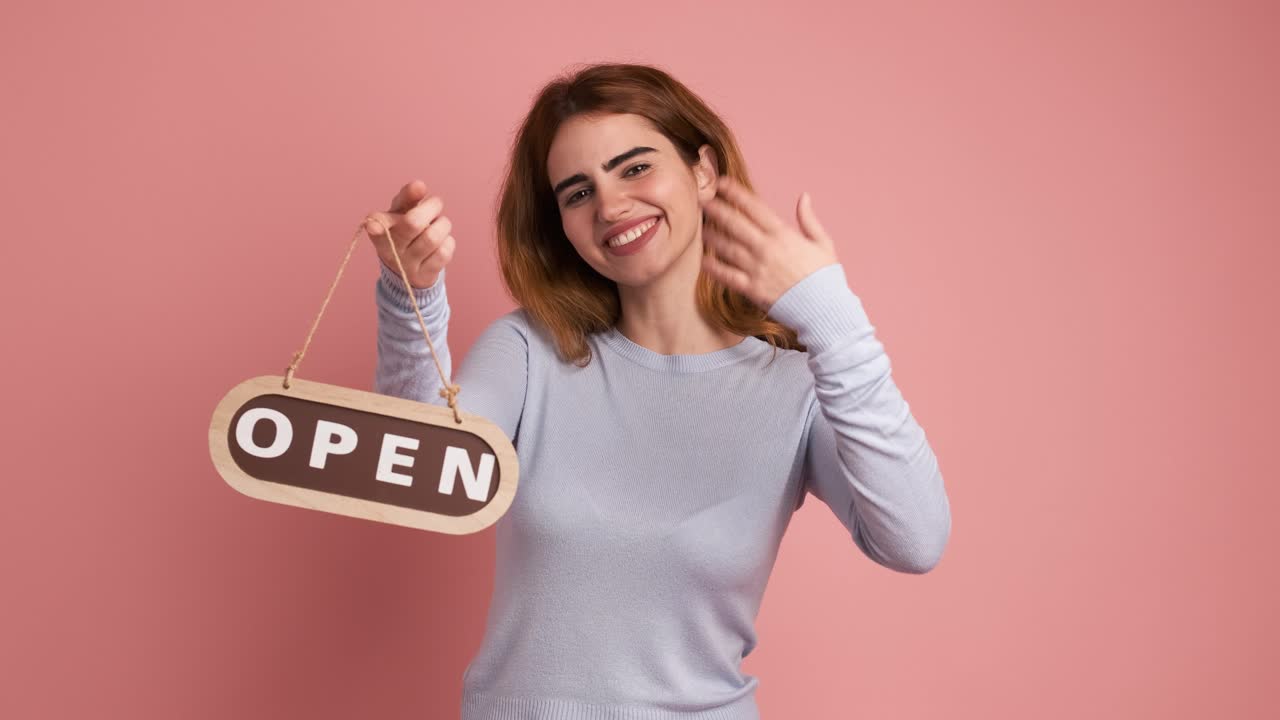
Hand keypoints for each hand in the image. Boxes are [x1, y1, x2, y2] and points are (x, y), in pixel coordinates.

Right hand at [364, 179, 455, 289]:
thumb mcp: (400, 212)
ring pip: (432, 237)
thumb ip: (408, 197)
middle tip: (436, 204)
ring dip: (443, 224)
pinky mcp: (424, 275)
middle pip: (413, 223)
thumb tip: (419, 185)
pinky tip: (443, 241)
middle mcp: (391, 250)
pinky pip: (444, 253)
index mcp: (380, 231)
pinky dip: (448, 241)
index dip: (375, 226)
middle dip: (431, 207)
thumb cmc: (404, 232)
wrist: (407, 270)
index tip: (374, 226)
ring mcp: (408, 265)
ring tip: (441, 223)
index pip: (377, 226)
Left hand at [700, 175, 839, 311]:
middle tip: (702, 200)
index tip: (722, 184)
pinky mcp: (752, 289)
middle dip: (717, 210)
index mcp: (783, 235)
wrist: (825, 309)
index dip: (736, 194)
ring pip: (728, 248)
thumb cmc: (826, 277)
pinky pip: (728, 276)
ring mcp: (757, 269)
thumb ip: (809, 219)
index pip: (754, 208)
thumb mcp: (823, 243)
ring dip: (712, 236)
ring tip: (701, 227)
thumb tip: (804, 196)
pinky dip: (714, 268)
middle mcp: (767, 249)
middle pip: (735, 224)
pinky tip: (703, 260)